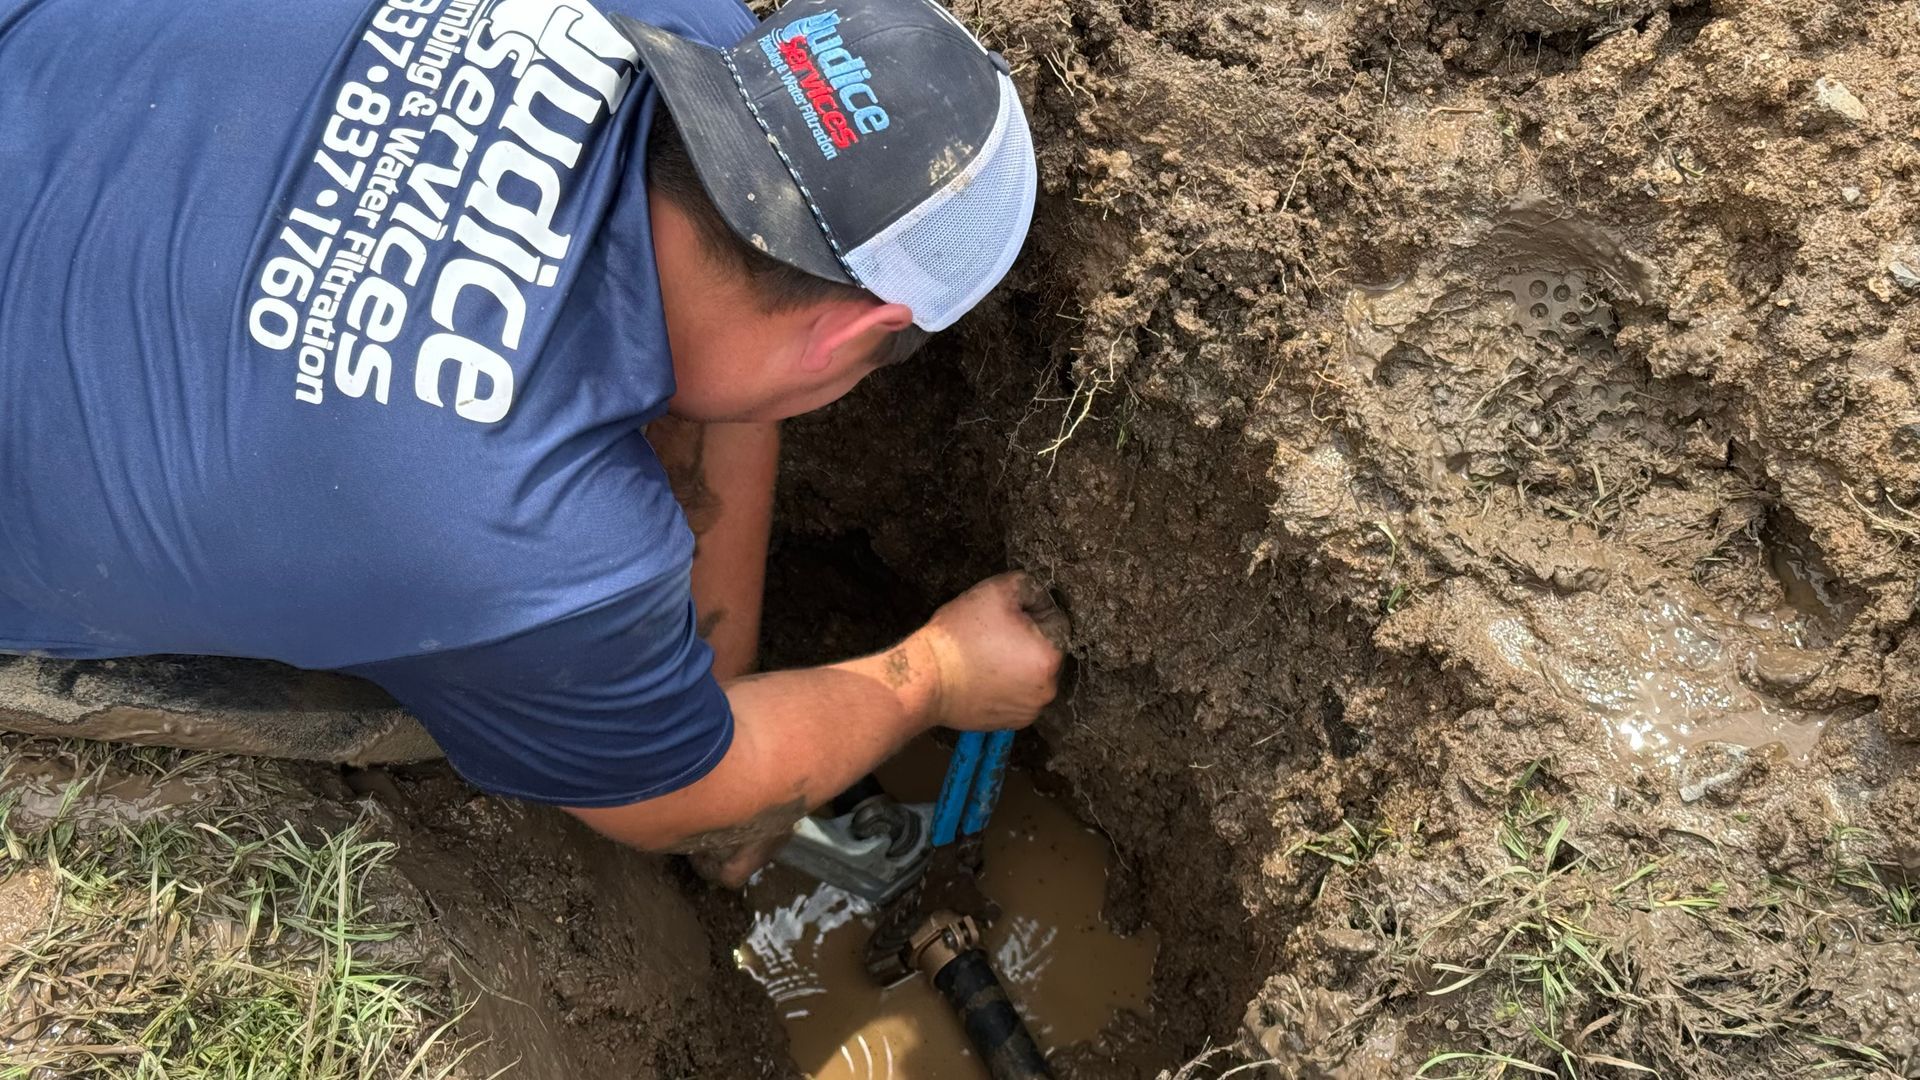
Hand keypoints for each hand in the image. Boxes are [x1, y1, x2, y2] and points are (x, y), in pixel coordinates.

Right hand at [913, 572, 1070, 731]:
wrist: (926, 679)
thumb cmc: (960, 635)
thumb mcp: (996, 591)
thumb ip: (1030, 586)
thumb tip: (1042, 597)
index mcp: (1050, 657)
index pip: (1056, 621)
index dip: (1031, 610)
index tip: (1004, 615)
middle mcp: (1047, 689)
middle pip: (1046, 651)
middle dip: (1027, 639)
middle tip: (993, 634)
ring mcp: (1029, 710)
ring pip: (1032, 675)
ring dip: (1018, 664)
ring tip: (986, 656)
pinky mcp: (1011, 723)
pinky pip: (1018, 696)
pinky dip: (1007, 686)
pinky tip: (984, 676)